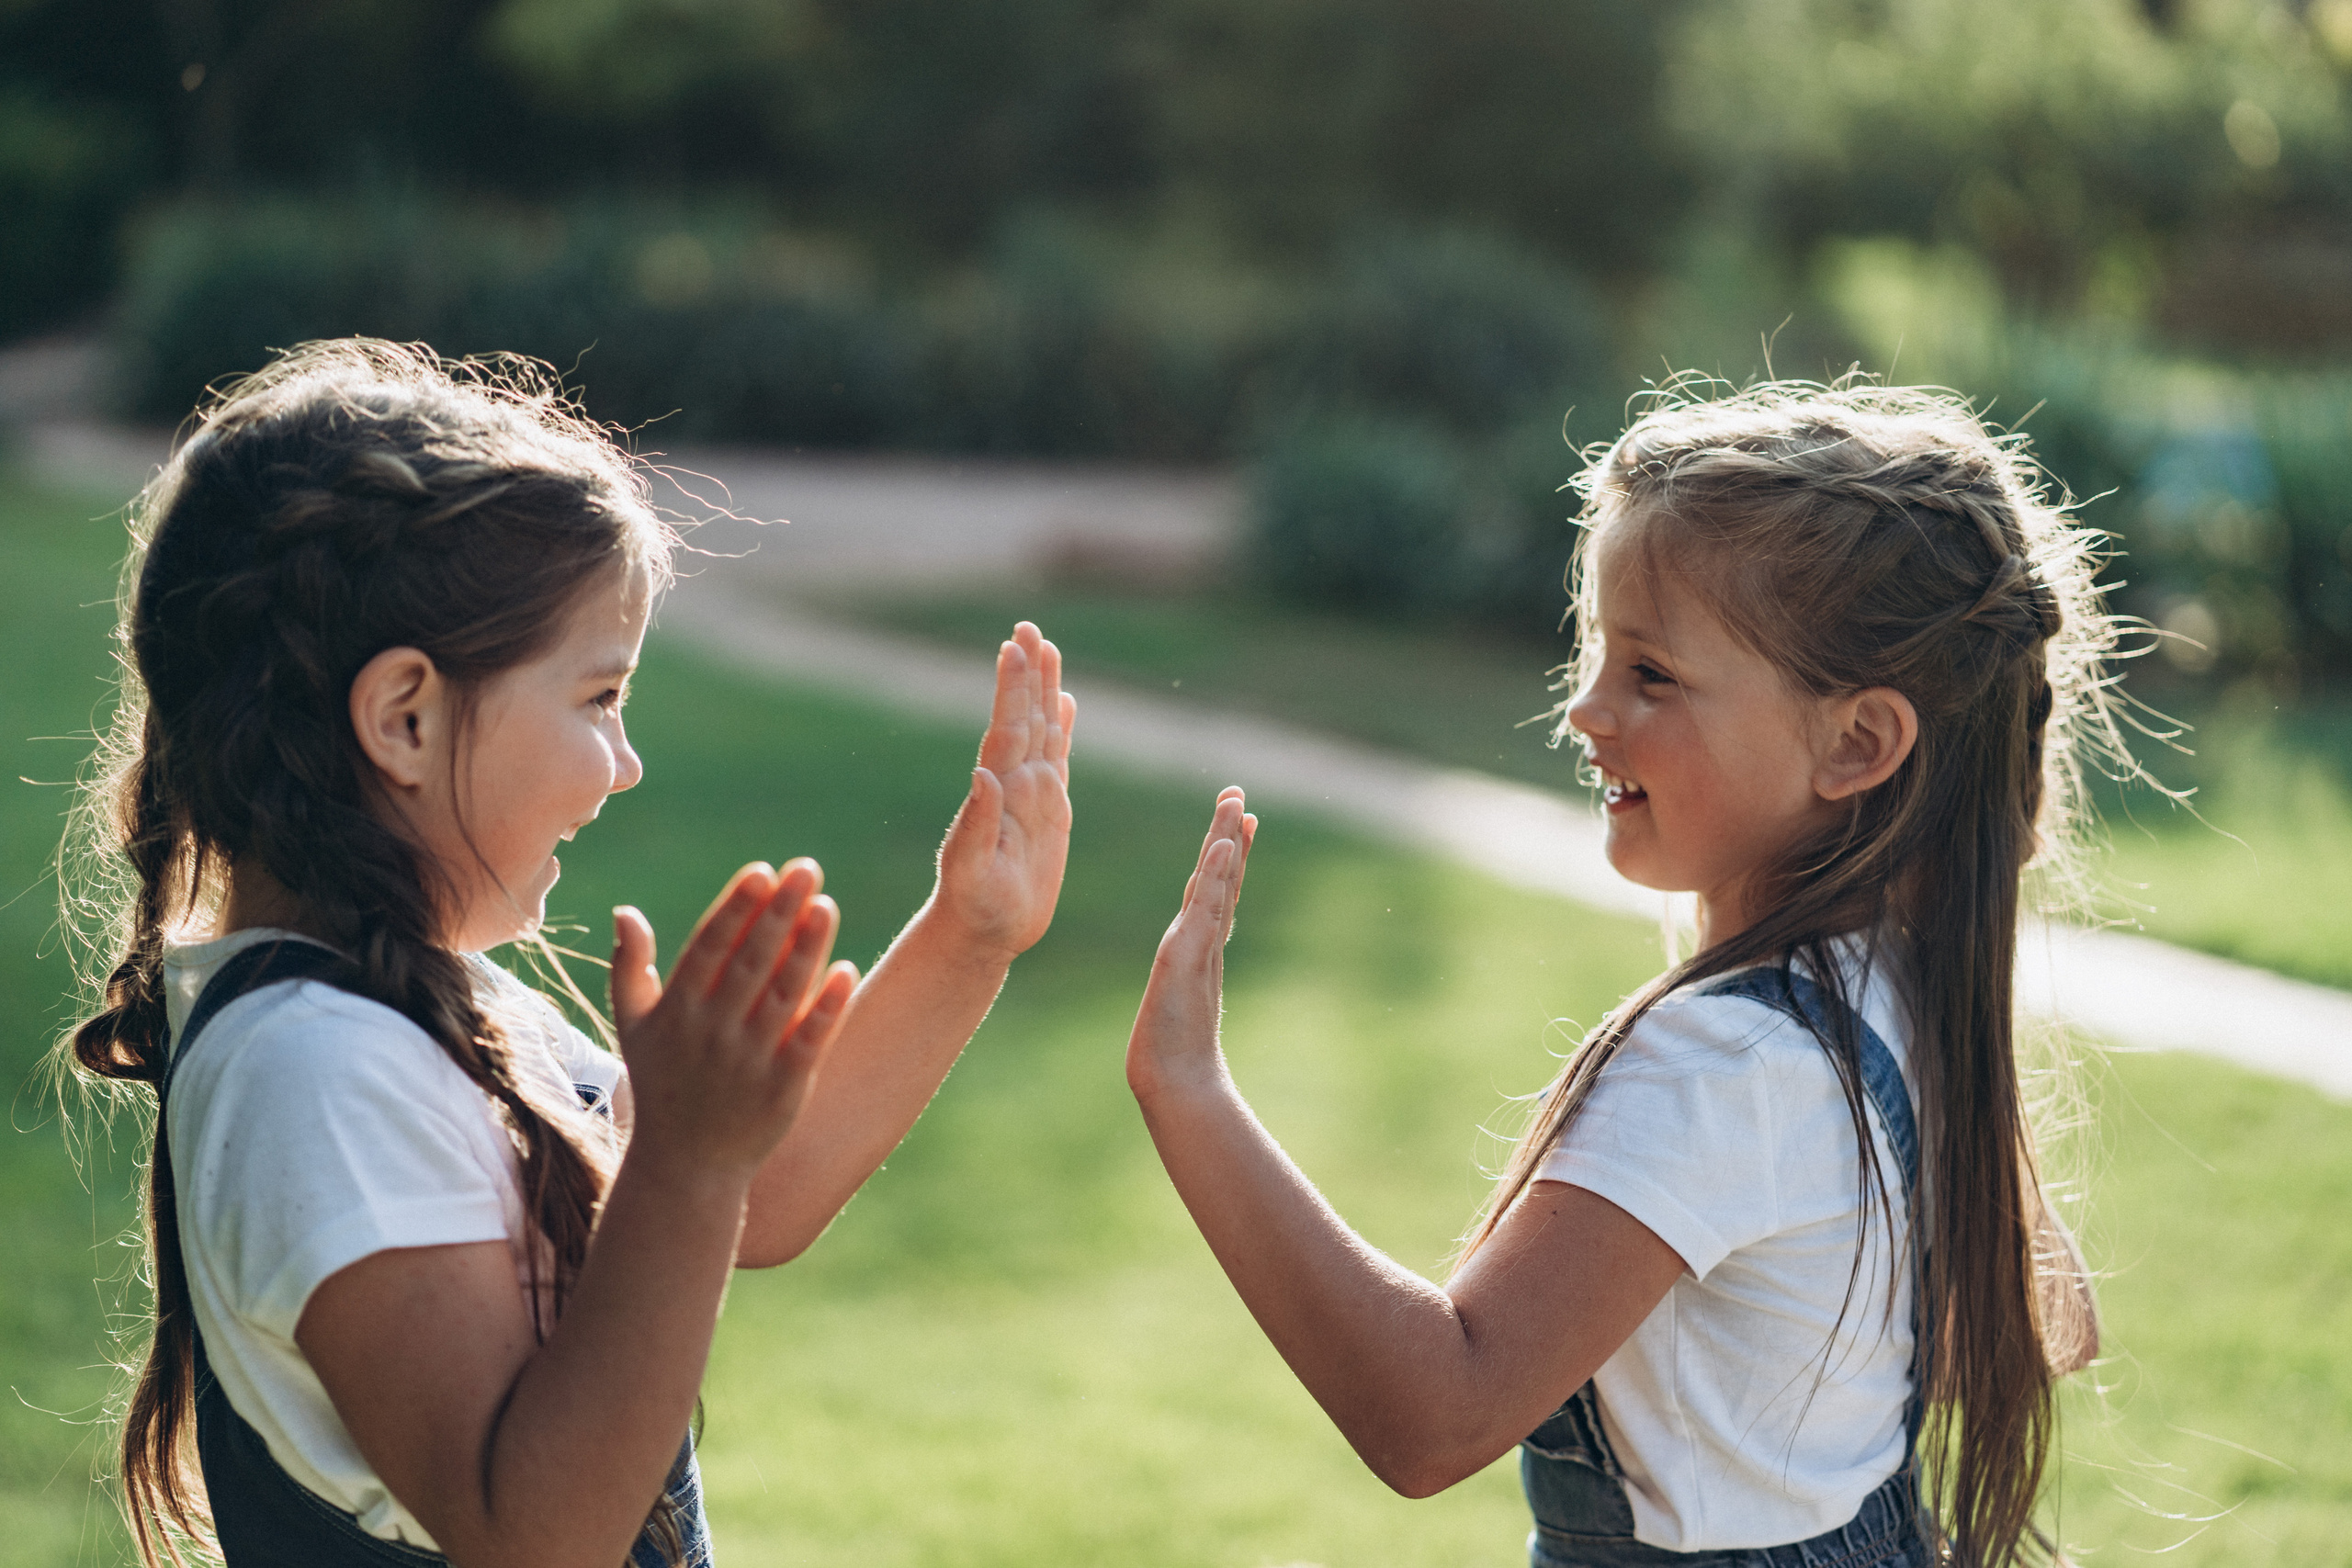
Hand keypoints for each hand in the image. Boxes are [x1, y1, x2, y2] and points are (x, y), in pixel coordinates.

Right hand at [610, 861, 859, 1179]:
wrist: (685, 1166)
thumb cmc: (660, 1084)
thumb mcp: (632, 1028)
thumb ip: (628, 968)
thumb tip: (625, 911)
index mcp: (676, 1012)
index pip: (710, 947)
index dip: (736, 908)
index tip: (763, 872)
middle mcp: (711, 1033)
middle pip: (751, 962)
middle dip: (779, 912)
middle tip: (807, 868)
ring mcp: (748, 1062)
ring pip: (784, 994)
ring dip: (807, 948)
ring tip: (826, 905)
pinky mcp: (783, 1088)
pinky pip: (809, 1040)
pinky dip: (827, 1007)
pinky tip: (846, 970)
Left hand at [932, 621, 1074, 958]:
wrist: (982, 933)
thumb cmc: (975, 910)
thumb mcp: (973, 873)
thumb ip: (976, 825)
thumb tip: (983, 774)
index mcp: (999, 793)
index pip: (1008, 729)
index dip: (1012, 688)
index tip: (1013, 645)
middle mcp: (1015, 784)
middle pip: (1025, 716)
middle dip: (1027, 672)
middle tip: (1027, 625)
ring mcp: (1031, 794)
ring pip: (1042, 729)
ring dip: (1043, 688)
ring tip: (1046, 647)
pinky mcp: (1048, 811)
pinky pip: (1057, 758)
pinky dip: (1061, 727)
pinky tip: (1064, 704)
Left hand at [1128, 787, 1254, 1099]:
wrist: (1176, 1084)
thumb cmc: (1171, 1058)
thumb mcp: (1170, 1009)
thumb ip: (1180, 992)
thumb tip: (1184, 987)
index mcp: (1196, 948)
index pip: (1214, 891)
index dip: (1226, 856)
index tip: (1239, 820)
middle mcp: (1201, 941)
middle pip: (1220, 878)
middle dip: (1228, 835)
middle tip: (1237, 795)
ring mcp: (1198, 946)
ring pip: (1217, 885)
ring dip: (1225, 843)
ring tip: (1235, 806)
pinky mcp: (1189, 956)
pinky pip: (1206, 907)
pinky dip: (1218, 876)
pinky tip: (1224, 846)